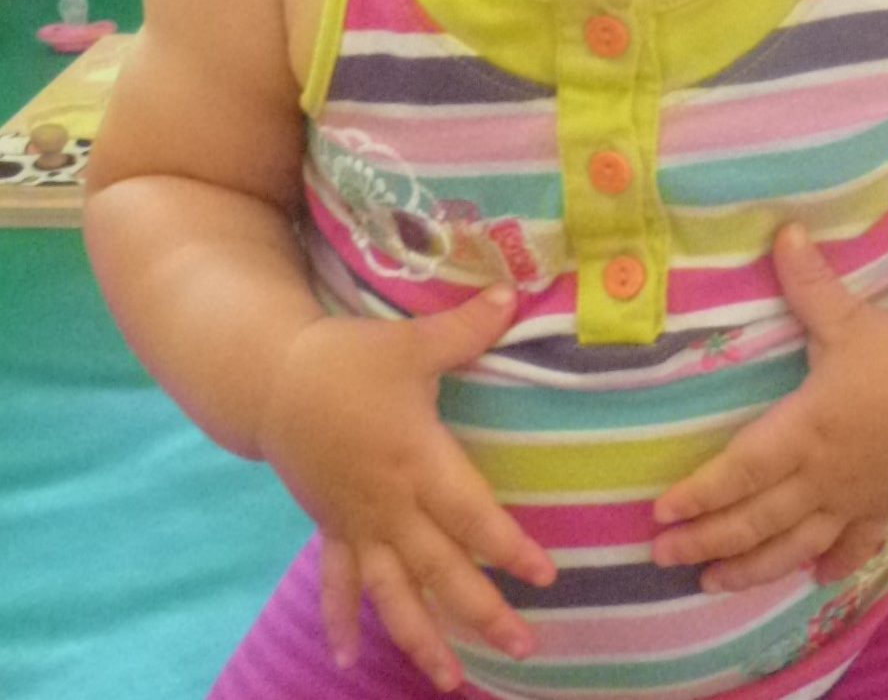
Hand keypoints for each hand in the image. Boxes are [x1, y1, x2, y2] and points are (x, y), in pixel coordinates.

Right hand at [259, 285, 555, 691]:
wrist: (274, 380)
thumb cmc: (348, 360)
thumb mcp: (409, 342)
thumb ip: (465, 330)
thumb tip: (513, 296)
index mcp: (415, 459)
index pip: (470, 512)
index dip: (507, 546)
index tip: (545, 577)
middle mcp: (390, 504)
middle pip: (440, 568)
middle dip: (482, 609)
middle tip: (525, 645)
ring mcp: (358, 523)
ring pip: (394, 592)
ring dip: (422, 638)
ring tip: (452, 680)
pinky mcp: (332, 529)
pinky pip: (338, 583)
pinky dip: (342, 620)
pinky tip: (349, 659)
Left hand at [652, 224, 887, 592]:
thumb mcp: (854, 318)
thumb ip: (809, 282)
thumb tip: (782, 232)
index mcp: (805, 430)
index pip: (740, 471)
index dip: (699, 494)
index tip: (660, 514)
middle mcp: (822, 475)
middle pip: (757, 518)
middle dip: (707, 540)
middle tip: (662, 558)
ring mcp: (855, 498)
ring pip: (795, 544)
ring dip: (752, 567)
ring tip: (711, 584)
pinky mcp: (887, 507)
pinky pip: (853, 547)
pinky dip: (830, 565)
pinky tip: (812, 580)